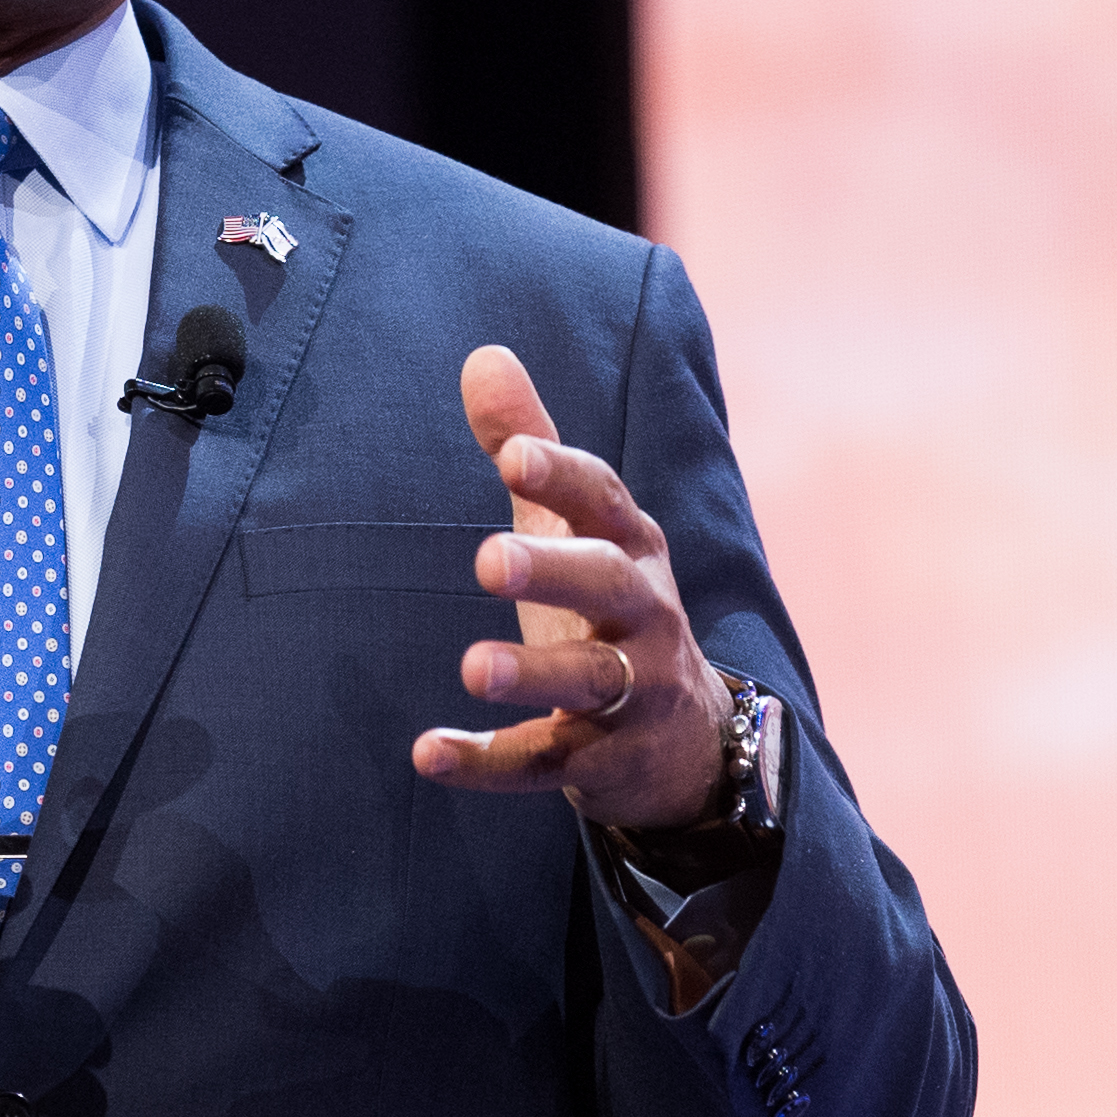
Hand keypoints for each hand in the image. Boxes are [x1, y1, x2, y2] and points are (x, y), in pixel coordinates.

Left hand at [410, 344, 724, 828]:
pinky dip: (492, 761)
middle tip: (487, 560)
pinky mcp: (605, 759)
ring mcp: (631, 691)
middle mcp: (643, 615)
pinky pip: (549, 761)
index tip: (513, 455)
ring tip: (472, 666)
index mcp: (629, 548)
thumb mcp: (575, 527)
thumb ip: (530, 445)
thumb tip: (483, 354)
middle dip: (555, 570)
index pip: (605, 501)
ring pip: (589, 679)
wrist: (685, 742)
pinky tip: (431, 754)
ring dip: (532, 673)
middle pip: (608, 585)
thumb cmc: (608, 609)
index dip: (564, 475)